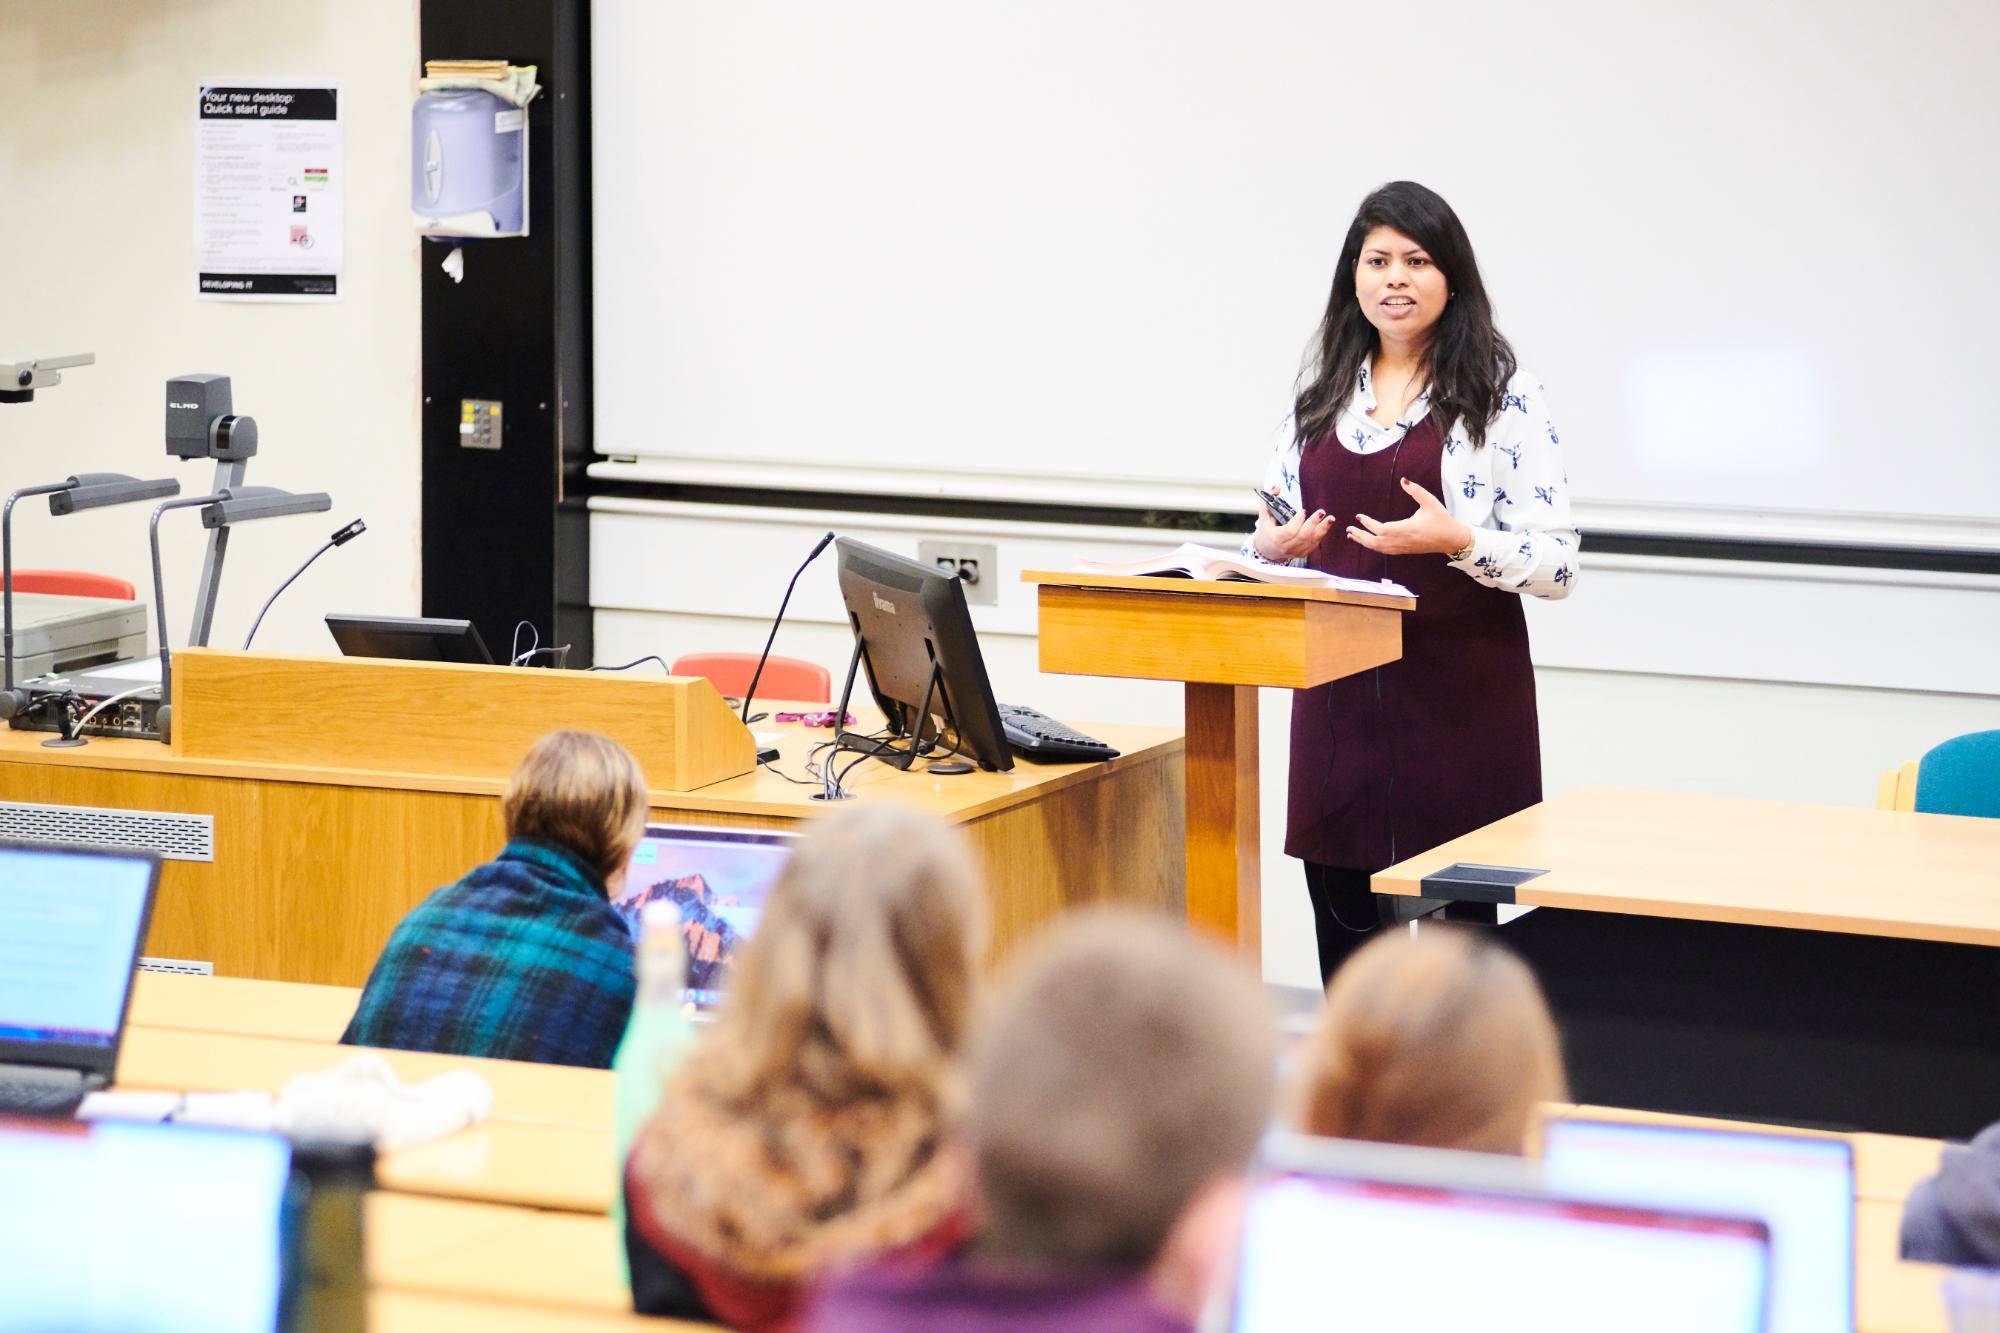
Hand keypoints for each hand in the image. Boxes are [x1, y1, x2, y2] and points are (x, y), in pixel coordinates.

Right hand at [1253, 492, 1335, 560]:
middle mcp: (1286, 546)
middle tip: (1322, 512)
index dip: (1298, 521)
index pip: (1290, 531)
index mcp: (1276, 538)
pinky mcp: (1302, 553)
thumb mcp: (1264, 515)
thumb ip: (1269, 499)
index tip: (1303, 511)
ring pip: (1311, 541)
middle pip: (1303, 536)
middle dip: (1314, 523)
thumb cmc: (1266, 532)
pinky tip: (1326, 526)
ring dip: (1322, 529)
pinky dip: (1321, 535)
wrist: (1267, 551)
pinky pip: (1314, 545)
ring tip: (1330, 519)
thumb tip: (1277, 486)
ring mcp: (1295, 551)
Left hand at [1347, 478, 1473, 555]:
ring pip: (1379, 548)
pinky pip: (1385, 551)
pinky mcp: (1404, 551)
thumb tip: (1403, 480)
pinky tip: (1368, 541)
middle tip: (1349, 529)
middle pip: (1375, 542)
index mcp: (1407, 529)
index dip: (1368, 524)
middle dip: (1360, 536)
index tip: (1359, 517)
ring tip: (1353, 535)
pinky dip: (1374, 546)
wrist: (1452, 539)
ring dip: (1364, 542)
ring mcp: (1403, 548)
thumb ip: (1416, 491)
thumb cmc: (1442, 520)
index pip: (1382, 529)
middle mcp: (1403, 541)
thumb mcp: (1430, 502)